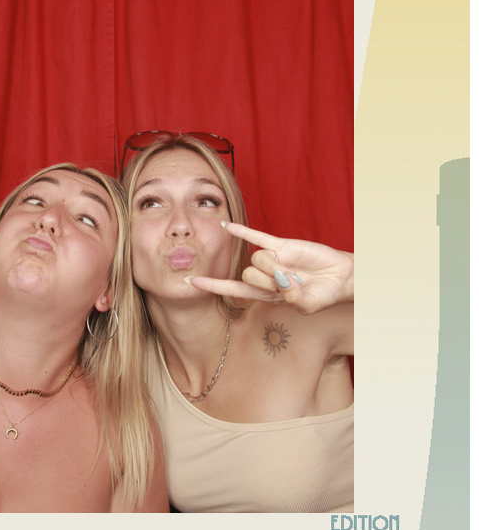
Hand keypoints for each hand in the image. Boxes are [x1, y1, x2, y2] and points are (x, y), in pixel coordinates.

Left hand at [189, 223, 353, 313]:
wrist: (341, 278)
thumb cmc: (323, 295)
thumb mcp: (307, 305)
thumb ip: (292, 298)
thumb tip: (279, 280)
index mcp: (265, 294)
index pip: (232, 289)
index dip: (211, 286)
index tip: (189, 281)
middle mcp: (264, 276)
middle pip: (248, 274)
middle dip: (267, 280)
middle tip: (289, 283)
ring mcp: (271, 258)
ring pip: (257, 259)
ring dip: (275, 266)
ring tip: (294, 272)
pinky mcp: (281, 245)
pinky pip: (257, 236)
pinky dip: (242, 231)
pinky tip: (225, 225)